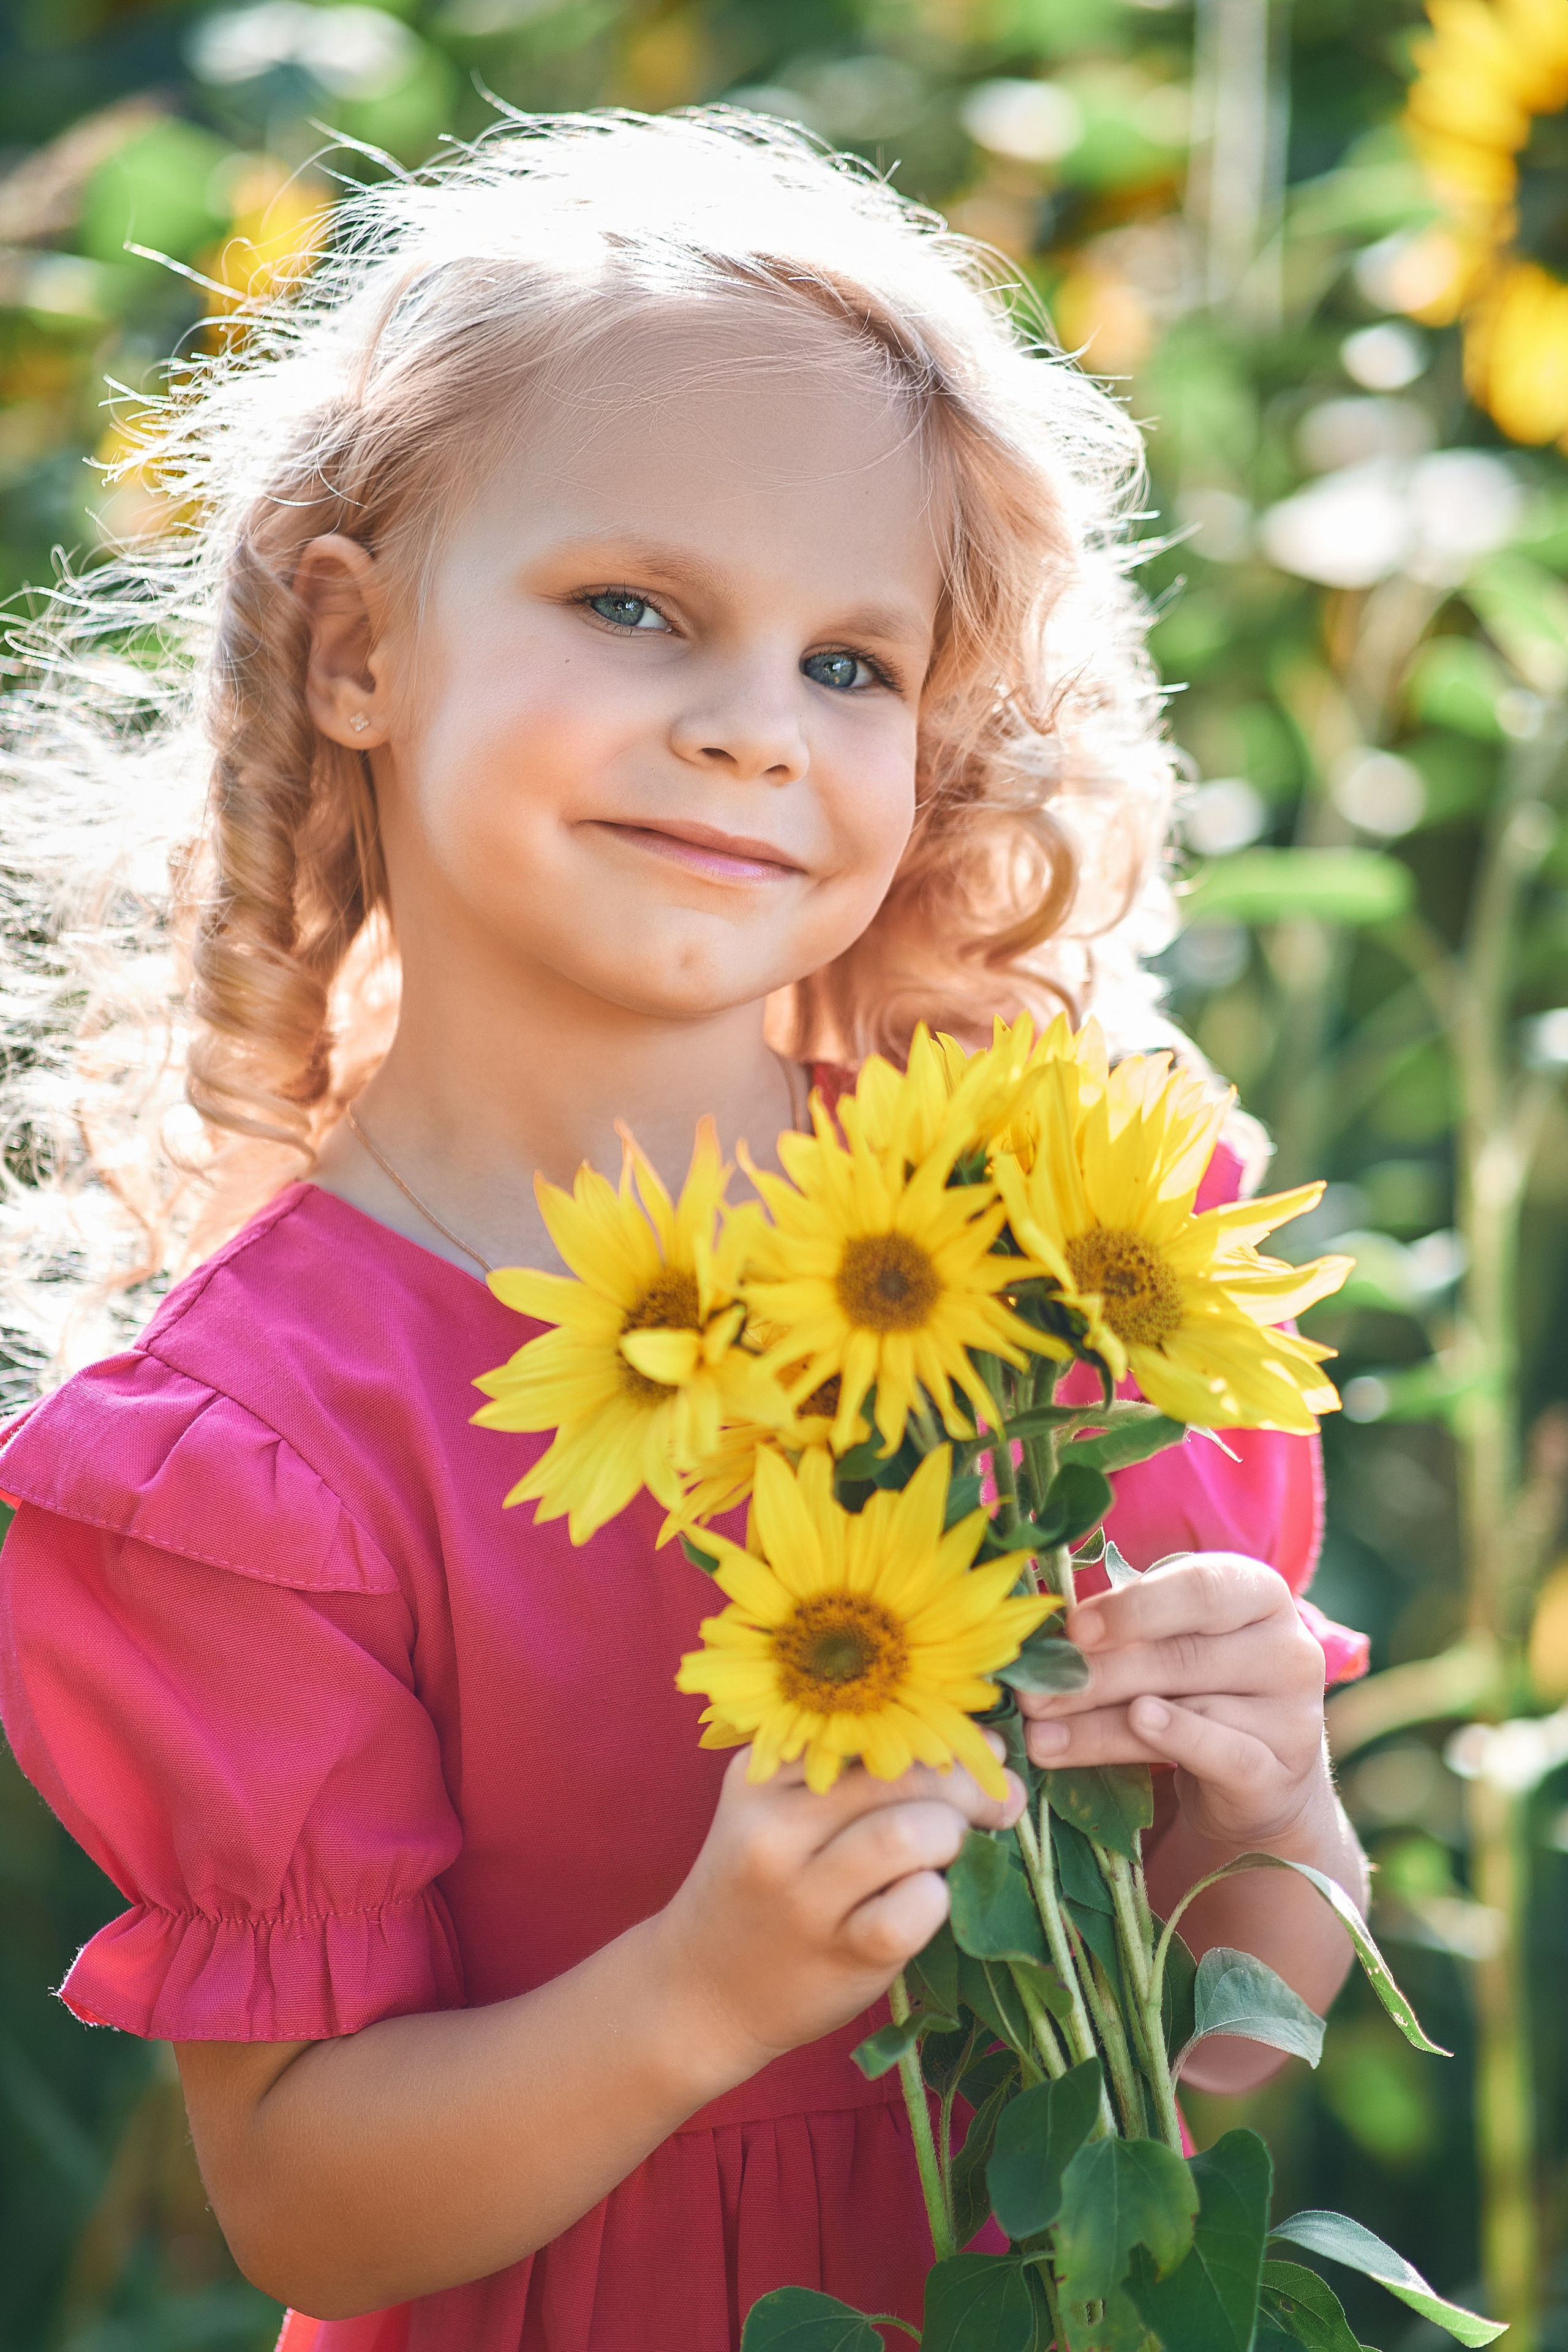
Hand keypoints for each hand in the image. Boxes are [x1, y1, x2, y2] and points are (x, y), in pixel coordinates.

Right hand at [656, 1742, 1023, 2077]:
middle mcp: (775, 1825)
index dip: (940, 1730)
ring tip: (955, 1849)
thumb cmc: (761, 1892)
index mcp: (761, 1774)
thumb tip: (975, 1747)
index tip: (981, 1746)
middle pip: (897, 1773)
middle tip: (1001, 1799)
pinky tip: (926, 1901)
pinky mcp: (838, 1952)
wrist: (700, 1994)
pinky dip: (937, 1898)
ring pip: (907, 1833)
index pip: (868, 1726)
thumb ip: (849, 1778)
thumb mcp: (777, 1816)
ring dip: (952, 1835)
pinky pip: (914, 1909)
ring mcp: (803, 1893)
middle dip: (968, 1781)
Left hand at [1018, 1551, 1329, 1848]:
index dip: (1133, 1608)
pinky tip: (1133, 1727)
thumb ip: (1124, 1632)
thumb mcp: (1167, 1643)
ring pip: (1186, 1708)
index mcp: (1257, 1593)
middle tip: (1031, 1692)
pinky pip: (1223, 1752)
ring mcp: (1292, 1713)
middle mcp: (1286, 1647)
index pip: (1199, 1588)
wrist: (1256, 1774)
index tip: (1074, 1630)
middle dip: (1095, 1674)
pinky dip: (1175, 1739)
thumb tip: (1044, 1641)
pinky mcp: (1281, 1772)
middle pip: (1181, 1655)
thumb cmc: (1196, 1686)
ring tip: (1039, 1733)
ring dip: (1100, 1723)